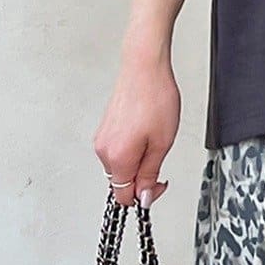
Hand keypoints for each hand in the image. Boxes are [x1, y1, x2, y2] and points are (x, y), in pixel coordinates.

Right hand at [93, 35, 179, 206]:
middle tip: (160, 161)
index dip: (144, 196)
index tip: (158, 185)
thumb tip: (144, 196)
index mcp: (117, 157)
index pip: (123, 195)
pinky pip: (117, 151)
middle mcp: (104, 150)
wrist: (144, 68)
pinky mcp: (105, 129)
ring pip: (120, 166)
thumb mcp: (162, 144)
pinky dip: (131, 150)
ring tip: (154, 141)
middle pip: (120, 181)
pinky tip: (144, 134)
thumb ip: (150, 174)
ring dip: (137, 162)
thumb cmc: (155, 98)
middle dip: (141, 178)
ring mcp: (102, 138)